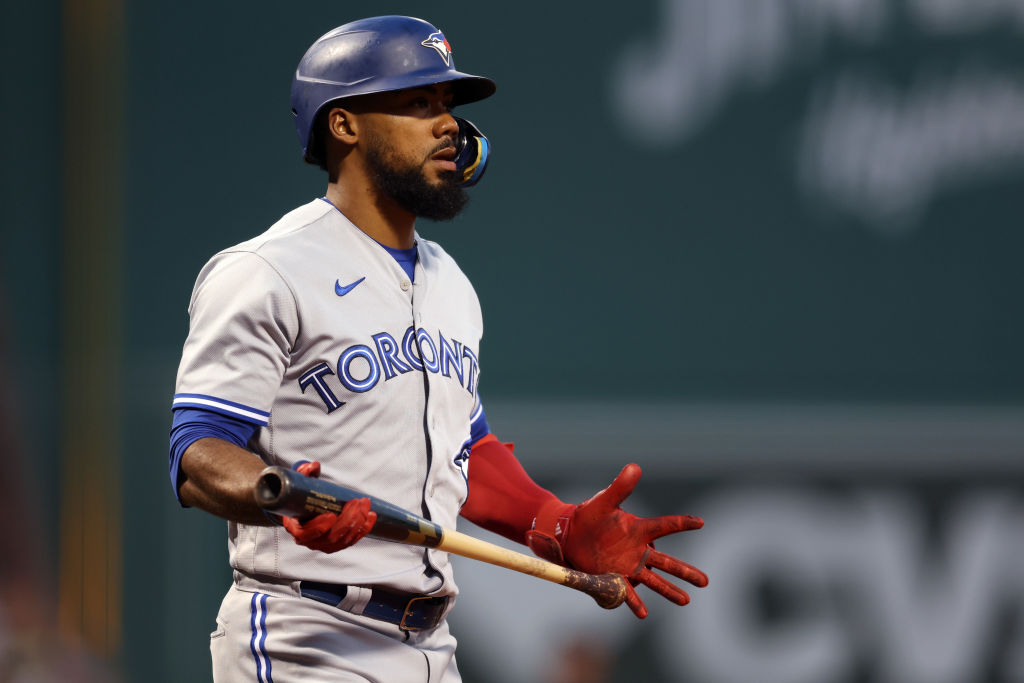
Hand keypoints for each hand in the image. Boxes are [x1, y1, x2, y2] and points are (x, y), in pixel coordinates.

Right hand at [281, 461, 376, 552]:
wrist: (306, 506)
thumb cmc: (301, 495)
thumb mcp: (299, 482)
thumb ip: (304, 473)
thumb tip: (314, 466)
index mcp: (296, 528)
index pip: (305, 535)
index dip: (319, 527)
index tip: (332, 515)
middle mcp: (309, 540)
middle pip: (331, 537)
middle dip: (348, 520)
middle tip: (357, 502)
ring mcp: (324, 544)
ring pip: (344, 540)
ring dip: (358, 523)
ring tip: (365, 505)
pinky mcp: (338, 543)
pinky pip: (352, 540)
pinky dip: (364, 529)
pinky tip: (371, 516)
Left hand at [529, 464, 706, 618]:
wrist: (569, 533)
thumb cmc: (589, 515)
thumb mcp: (605, 500)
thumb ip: (621, 486)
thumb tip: (635, 466)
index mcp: (639, 529)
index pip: (665, 526)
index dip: (682, 523)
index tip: (701, 522)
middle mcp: (638, 550)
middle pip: (667, 563)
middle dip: (686, 572)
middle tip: (706, 582)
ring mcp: (627, 566)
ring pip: (654, 580)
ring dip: (669, 591)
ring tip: (686, 601)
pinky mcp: (614, 577)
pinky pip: (627, 593)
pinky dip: (634, 602)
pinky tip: (643, 614)